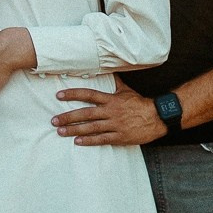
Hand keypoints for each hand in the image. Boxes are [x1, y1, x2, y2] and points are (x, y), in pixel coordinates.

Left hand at [52, 85, 166, 146]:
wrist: (157, 117)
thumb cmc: (141, 104)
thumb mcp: (127, 91)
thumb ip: (115, 83)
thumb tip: (108, 71)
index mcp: (111, 99)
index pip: (89, 95)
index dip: (73, 94)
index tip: (59, 95)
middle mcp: (111, 112)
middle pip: (86, 113)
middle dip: (68, 117)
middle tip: (54, 120)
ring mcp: (115, 125)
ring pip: (91, 127)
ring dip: (74, 130)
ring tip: (61, 131)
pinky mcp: (119, 136)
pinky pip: (102, 139)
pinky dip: (89, 140)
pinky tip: (78, 141)